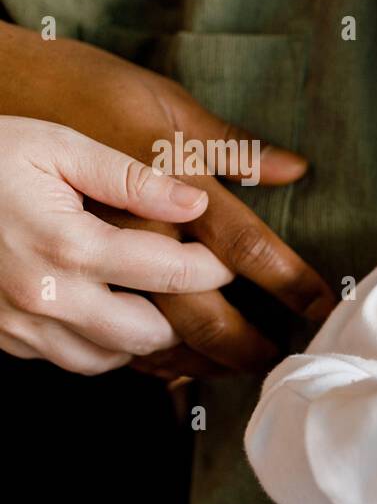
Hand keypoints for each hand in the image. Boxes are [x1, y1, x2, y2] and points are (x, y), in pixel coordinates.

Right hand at [0, 116, 236, 372]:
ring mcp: (19, 323)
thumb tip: (195, 201)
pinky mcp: (2, 336)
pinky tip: (110, 310)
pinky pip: (69, 359)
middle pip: (150, 334)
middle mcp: (45, 296)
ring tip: (157, 301)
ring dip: (143, 337)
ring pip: (111, 359)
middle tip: (196, 287)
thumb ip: (130, 176)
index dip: (215, 269)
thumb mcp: (55, 143)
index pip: (174, 273)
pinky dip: (100, 344)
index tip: (227, 259)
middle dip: (184, 315)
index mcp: (69, 245)